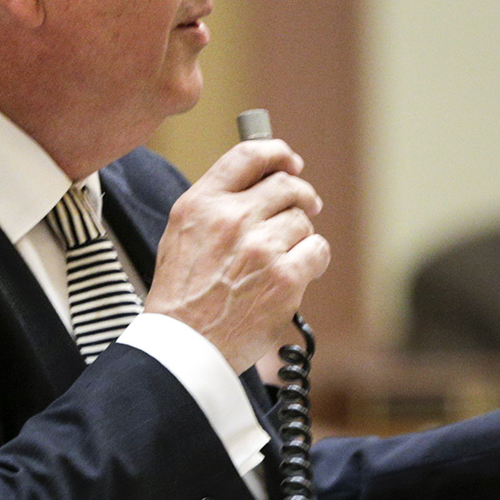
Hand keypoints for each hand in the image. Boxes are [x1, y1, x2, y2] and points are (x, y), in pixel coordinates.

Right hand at [145, 139, 329, 370]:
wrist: (184, 347)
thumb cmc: (182, 296)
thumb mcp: (182, 235)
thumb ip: (215, 204)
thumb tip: (261, 179)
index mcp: (201, 204)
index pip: (248, 155)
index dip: (277, 153)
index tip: (290, 161)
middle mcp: (231, 219)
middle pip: (285, 185)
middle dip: (300, 195)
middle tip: (305, 206)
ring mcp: (260, 248)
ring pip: (302, 220)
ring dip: (299, 236)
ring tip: (282, 258)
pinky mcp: (285, 278)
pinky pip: (317, 250)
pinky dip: (312, 260)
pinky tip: (295, 274)